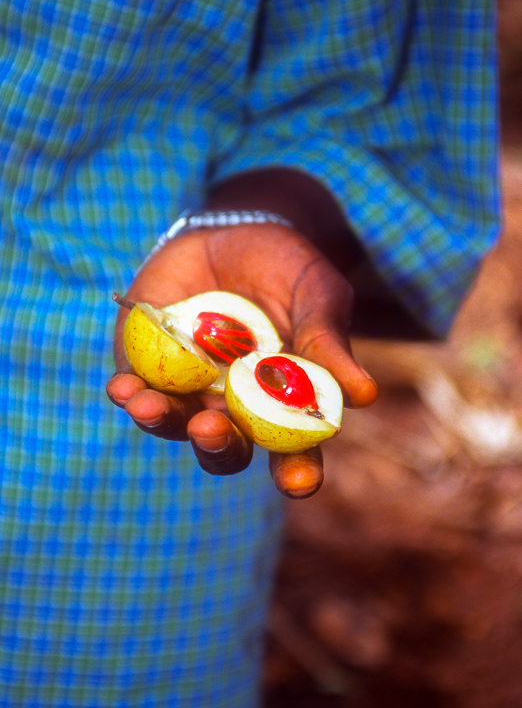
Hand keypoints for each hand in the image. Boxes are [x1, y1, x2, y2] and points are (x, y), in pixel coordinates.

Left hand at [106, 221, 376, 497]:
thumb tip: (364, 395)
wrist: (234, 230)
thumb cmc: (288, 268)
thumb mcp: (317, 294)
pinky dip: (127, 393)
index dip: (297, 471)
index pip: (294, 451)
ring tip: (150, 407)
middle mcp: (234, 406)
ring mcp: (188, 388)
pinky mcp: (146, 364)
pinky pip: (134, 389)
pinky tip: (123, 388)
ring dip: (162, 421)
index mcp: (282, 403)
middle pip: (226, 447)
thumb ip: (327, 341)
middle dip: (218, 446)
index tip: (299, 483)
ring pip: (174, 423)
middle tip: (213, 430)